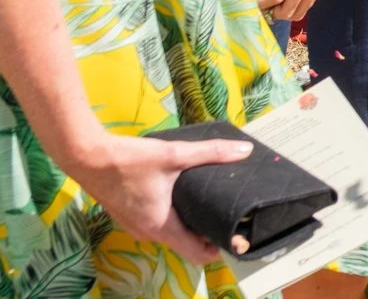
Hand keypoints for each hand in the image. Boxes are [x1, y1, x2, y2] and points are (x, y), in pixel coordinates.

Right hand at [67, 131, 253, 262]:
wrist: (86, 157)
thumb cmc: (128, 160)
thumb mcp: (174, 154)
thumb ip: (211, 152)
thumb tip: (245, 151)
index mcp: (161, 226)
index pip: (196, 254)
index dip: (219, 248)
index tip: (235, 233)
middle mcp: (147, 232)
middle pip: (185, 243)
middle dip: (207, 232)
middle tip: (228, 212)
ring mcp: (134, 225)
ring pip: (170, 232)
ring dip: (188, 223)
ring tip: (209, 202)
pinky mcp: (127, 215)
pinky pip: (156, 223)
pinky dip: (172, 216)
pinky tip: (182, 195)